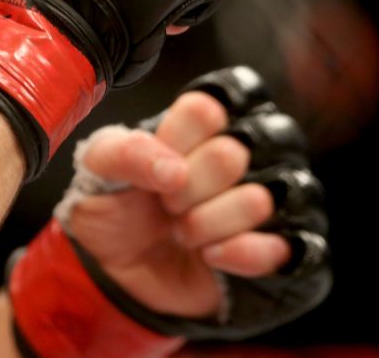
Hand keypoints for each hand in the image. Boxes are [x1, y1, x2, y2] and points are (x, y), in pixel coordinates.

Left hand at [67, 94, 285, 318]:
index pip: (208, 108)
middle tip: (166, 203)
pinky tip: (210, 256)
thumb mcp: (98, 169)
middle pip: (230, 154)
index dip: (175, 141)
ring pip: (258, 200)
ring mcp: (269, 197)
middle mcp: (247, 151)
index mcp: (205, 122)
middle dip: (186, 188)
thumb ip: (124, 152)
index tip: (157, 167)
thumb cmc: (117, 204)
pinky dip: (237, 254)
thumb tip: (173, 170)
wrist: (122, 269)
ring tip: (183, 231)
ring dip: (206, 223)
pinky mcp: (280, 246)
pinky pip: (280, 247)